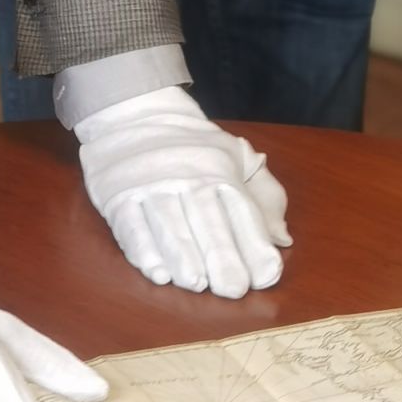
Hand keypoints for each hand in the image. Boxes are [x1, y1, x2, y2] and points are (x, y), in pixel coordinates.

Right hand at [74, 88, 291, 299]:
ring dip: (183, 256)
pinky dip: (143, 250)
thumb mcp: (238, 157)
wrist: (134, 113)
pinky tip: (158, 272)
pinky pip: (131, 225)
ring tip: (196, 283)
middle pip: (207, 221)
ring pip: (169, 226)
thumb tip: (283, 240)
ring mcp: (151, 187)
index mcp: (221, 172)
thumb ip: (266, 197)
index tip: (267, 275)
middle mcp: (188, 178)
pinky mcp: (118, 196)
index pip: (243, 212)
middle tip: (233, 289)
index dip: (255, 244)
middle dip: (222, 256)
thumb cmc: (193, 147)